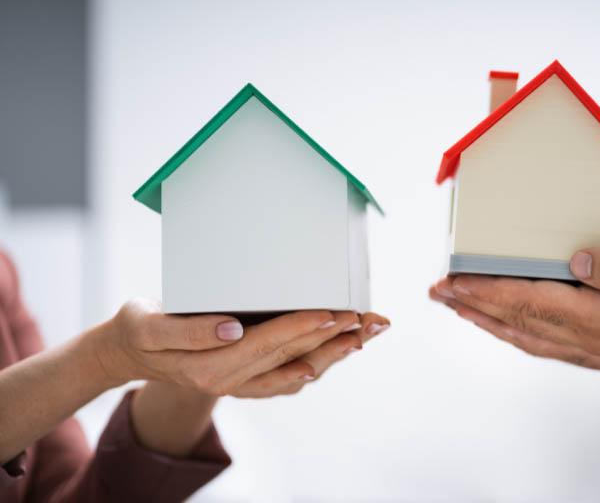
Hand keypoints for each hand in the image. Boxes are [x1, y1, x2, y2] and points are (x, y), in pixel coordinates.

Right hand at [94, 299, 389, 396]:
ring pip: (297, 370)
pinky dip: (316, 365)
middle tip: (371, 320)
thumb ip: (188, 330)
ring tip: (367, 332)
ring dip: (336, 352)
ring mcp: (241, 384)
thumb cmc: (138, 331)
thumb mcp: (147, 324)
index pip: (268, 343)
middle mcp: (231, 380)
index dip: (303, 326)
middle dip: (335, 338)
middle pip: (293, 357)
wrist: (129, 354)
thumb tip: (234, 329)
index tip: (336, 312)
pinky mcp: (245, 381)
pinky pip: (288, 379)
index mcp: (210, 366)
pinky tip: (338, 352)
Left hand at [430, 231, 599, 371]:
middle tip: (438, 289)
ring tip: (455, 303)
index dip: (489, 289)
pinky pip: (541, 343)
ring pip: (525, 335)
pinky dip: (512, 330)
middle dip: (474, 304)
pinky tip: (498, 322)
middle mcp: (592, 341)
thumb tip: (577, 262)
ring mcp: (592, 351)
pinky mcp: (595, 350)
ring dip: (486, 319)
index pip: (531, 301)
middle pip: (518, 321)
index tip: (455, 279)